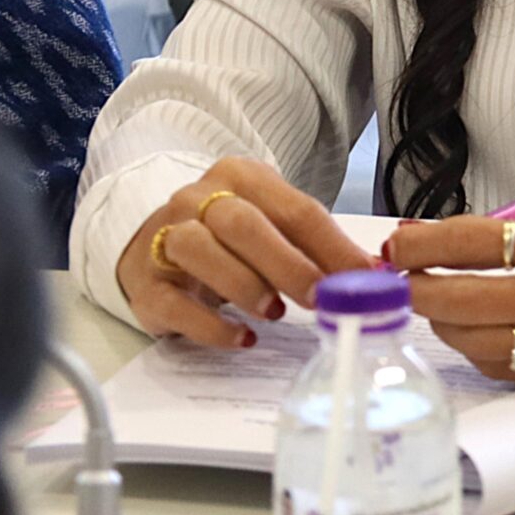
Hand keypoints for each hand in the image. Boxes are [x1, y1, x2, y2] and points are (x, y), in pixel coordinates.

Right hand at [120, 158, 377, 345]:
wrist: (153, 244)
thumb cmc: (229, 237)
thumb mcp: (274, 226)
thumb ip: (316, 246)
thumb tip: (370, 275)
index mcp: (241, 177)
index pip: (296, 209)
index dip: (333, 247)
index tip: (363, 278)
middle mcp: (197, 200)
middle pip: (243, 224)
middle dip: (288, 263)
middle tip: (319, 297)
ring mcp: (164, 238)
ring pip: (199, 250)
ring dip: (243, 284)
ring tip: (274, 313)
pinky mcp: (143, 283)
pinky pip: (172, 303)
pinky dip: (210, 324)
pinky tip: (241, 337)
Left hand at [388, 213, 514, 388]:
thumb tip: (438, 240)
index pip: (479, 240)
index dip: (426, 245)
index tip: (397, 244)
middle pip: (465, 298)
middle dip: (417, 290)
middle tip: (395, 280)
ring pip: (476, 340)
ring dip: (444, 322)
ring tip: (435, 303)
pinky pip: (504, 367)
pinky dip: (479, 348)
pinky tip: (475, 330)